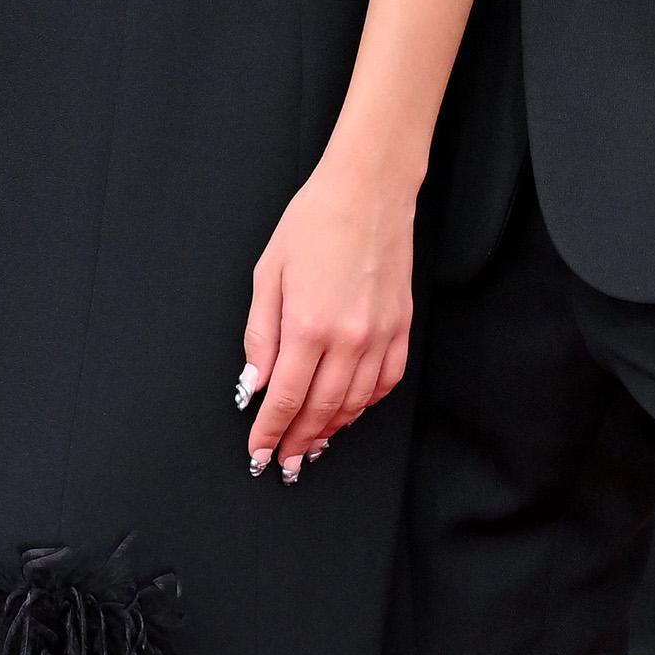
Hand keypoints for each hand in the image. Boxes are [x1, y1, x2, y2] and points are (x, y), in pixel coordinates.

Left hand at [240, 157, 416, 479]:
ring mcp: (379, 335)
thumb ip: (260, 335)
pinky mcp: (401, 327)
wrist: (367, 193)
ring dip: (331, 429)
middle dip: (297, 441)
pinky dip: (366, 404)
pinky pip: (386, 382)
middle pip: (319, 409)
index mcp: (307, 325)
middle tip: (284, 461)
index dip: (269, 432)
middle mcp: (347, 338)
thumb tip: (253, 383)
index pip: (284, 399)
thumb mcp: (267, 275)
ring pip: (354, 403)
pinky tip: (349, 410)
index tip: (259, 452)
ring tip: (312, 443)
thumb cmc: (314, 223)